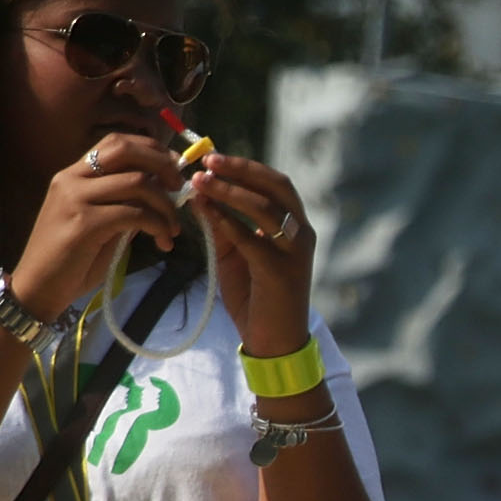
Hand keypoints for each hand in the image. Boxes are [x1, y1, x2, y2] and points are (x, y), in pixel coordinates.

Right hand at [8, 135, 185, 317]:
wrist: (38, 289)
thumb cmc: (70, 261)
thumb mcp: (101, 225)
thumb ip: (124, 204)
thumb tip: (161, 193)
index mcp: (73, 174)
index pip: (116, 142)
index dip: (151, 149)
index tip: (175, 168)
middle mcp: (71, 178)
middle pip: (126, 149)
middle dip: (162, 164)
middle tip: (180, 188)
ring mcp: (75, 198)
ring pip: (137, 182)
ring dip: (166, 205)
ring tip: (173, 229)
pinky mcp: (84, 222)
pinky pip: (134, 213)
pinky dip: (157, 225)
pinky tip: (163, 241)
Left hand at [186, 152, 316, 358]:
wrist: (275, 342)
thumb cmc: (255, 296)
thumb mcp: (235, 254)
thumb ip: (223, 226)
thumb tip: (199, 194)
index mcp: (294, 226)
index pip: (274, 183)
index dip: (245, 167)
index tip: (212, 158)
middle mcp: (301, 233)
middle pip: (276, 186)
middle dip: (241, 169)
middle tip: (208, 160)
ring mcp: (295, 252)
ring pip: (264, 208)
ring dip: (230, 190)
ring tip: (201, 181)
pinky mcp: (281, 272)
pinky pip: (252, 239)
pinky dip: (228, 221)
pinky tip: (206, 211)